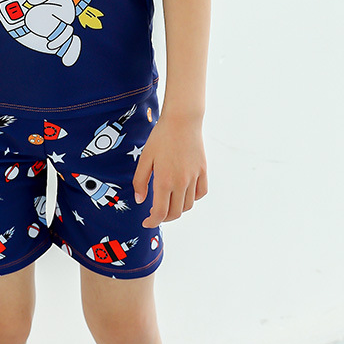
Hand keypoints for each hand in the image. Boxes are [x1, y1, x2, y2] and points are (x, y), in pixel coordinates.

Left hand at [133, 113, 207, 228]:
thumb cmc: (161, 137)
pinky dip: (192, 198)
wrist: (182, 121)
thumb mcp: (145, 158)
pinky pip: (200, 193)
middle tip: (156, 213)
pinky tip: (183, 192)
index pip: (161, 213)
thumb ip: (140, 181)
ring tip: (168, 202)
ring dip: (177, 209)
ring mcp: (194, 178)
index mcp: (164, 180)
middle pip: (175, 213)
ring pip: (188, 205)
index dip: (153, 221)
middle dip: (164, 217)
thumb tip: (141, 201)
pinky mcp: (203, 171)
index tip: (147, 222)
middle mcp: (181, 182)